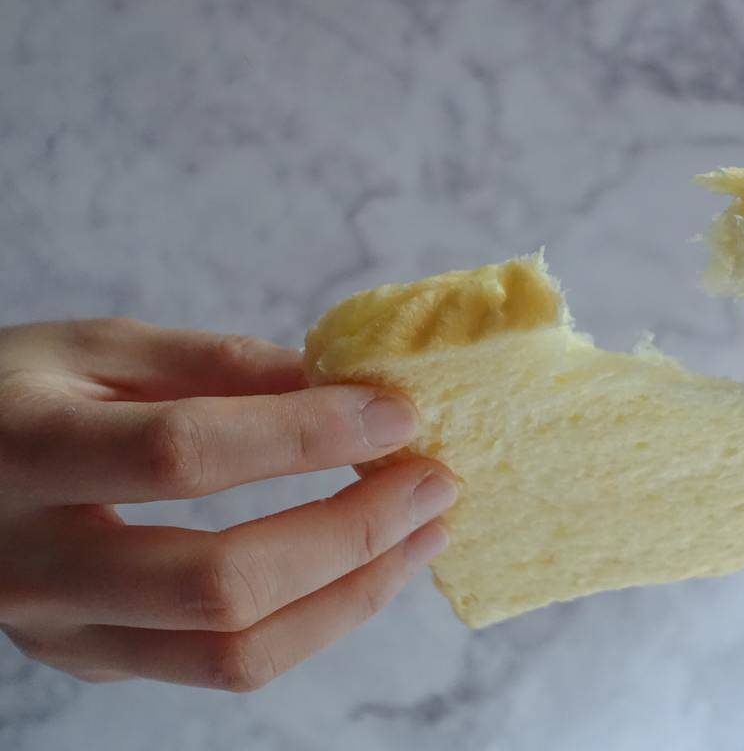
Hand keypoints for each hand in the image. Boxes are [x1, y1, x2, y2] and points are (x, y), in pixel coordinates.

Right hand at [0, 318, 456, 689]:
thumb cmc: (13, 396)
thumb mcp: (94, 349)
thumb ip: (213, 364)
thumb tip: (339, 384)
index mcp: (24, 452)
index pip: (183, 454)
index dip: (304, 436)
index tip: (396, 413)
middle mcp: (32, 564)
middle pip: (220, 583)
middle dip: (352, 534)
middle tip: (433, 483)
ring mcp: (62, 632)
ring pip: (234, 653)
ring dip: (353, 594)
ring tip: (423, 533)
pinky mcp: (94, 661)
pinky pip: (224, 664)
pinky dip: (314, 618)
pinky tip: (363, 565)